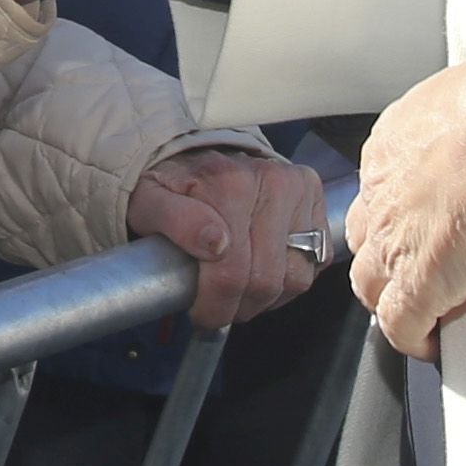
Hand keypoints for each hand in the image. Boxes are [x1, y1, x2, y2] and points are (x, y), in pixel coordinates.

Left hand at [128, 146, 328, 329]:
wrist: (198, 152)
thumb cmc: (172, 184)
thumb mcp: (150, 200)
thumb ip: (174, 220)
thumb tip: (214, 245)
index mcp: (230, 183)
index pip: (231, 272)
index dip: (214, 305)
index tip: (201, 313)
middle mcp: (273, 181)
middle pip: (266, 280)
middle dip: (239, 306)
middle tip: (219, 306)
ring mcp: (299, 190)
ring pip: (296, 278)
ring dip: (267, 298)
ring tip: (241, 290)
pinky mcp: (315, 200)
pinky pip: (315, 264)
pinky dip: (290, 280)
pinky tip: (264, 271)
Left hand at [345, 51, 465, 352]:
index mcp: (394, 142)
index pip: (382, 187)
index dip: (401, 211)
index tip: (425, 220)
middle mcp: (382, 190)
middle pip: (366, 236)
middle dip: (387, 254)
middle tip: (421, 265)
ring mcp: (395, 239)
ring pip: (372, 283)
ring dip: (394, 296)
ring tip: (426, 307)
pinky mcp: (419, 281)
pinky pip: (401, 323)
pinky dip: (413, 337)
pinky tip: (433, 343)